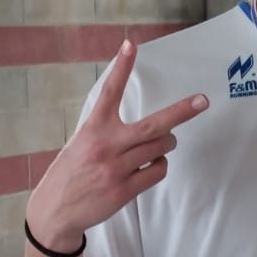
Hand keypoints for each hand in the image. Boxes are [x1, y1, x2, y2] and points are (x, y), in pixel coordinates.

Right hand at [27, 40, 207, 246]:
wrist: (55, 211)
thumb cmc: (70, 173)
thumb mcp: (80, 143)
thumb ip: (105, 131)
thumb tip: (143, 128)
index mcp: (93, 128)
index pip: (109, 91)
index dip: (121, 67)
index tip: (131, 44)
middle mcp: (106, 145)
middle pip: (153, 126)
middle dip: (181, 112)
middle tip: (202, 101)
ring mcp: (116, 169)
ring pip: (160, 149)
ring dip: (166, 143)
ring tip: (161, 144)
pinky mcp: (124, 190)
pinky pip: (157, 171)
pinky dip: (159, 166)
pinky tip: (151, 166)